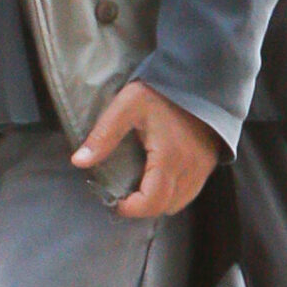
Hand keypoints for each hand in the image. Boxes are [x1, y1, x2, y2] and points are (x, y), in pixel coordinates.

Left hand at [71, 82, 220, 219]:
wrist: (199, 77)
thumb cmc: (162, 91)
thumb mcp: (127, 106)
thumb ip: (104, 135)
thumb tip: (79, 161)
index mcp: (169, 157)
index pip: (151, 202)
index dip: (131, 209)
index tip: (116, 201)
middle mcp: (189, 168)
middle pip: (165, 207)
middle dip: (141, 208)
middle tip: (124, 196)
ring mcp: (202, 168)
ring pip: (179, 203)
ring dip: (158, 202)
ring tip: (140, 188)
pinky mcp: (208, 164)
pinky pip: (190, 192)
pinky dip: (173, 194)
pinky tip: (159, 180)